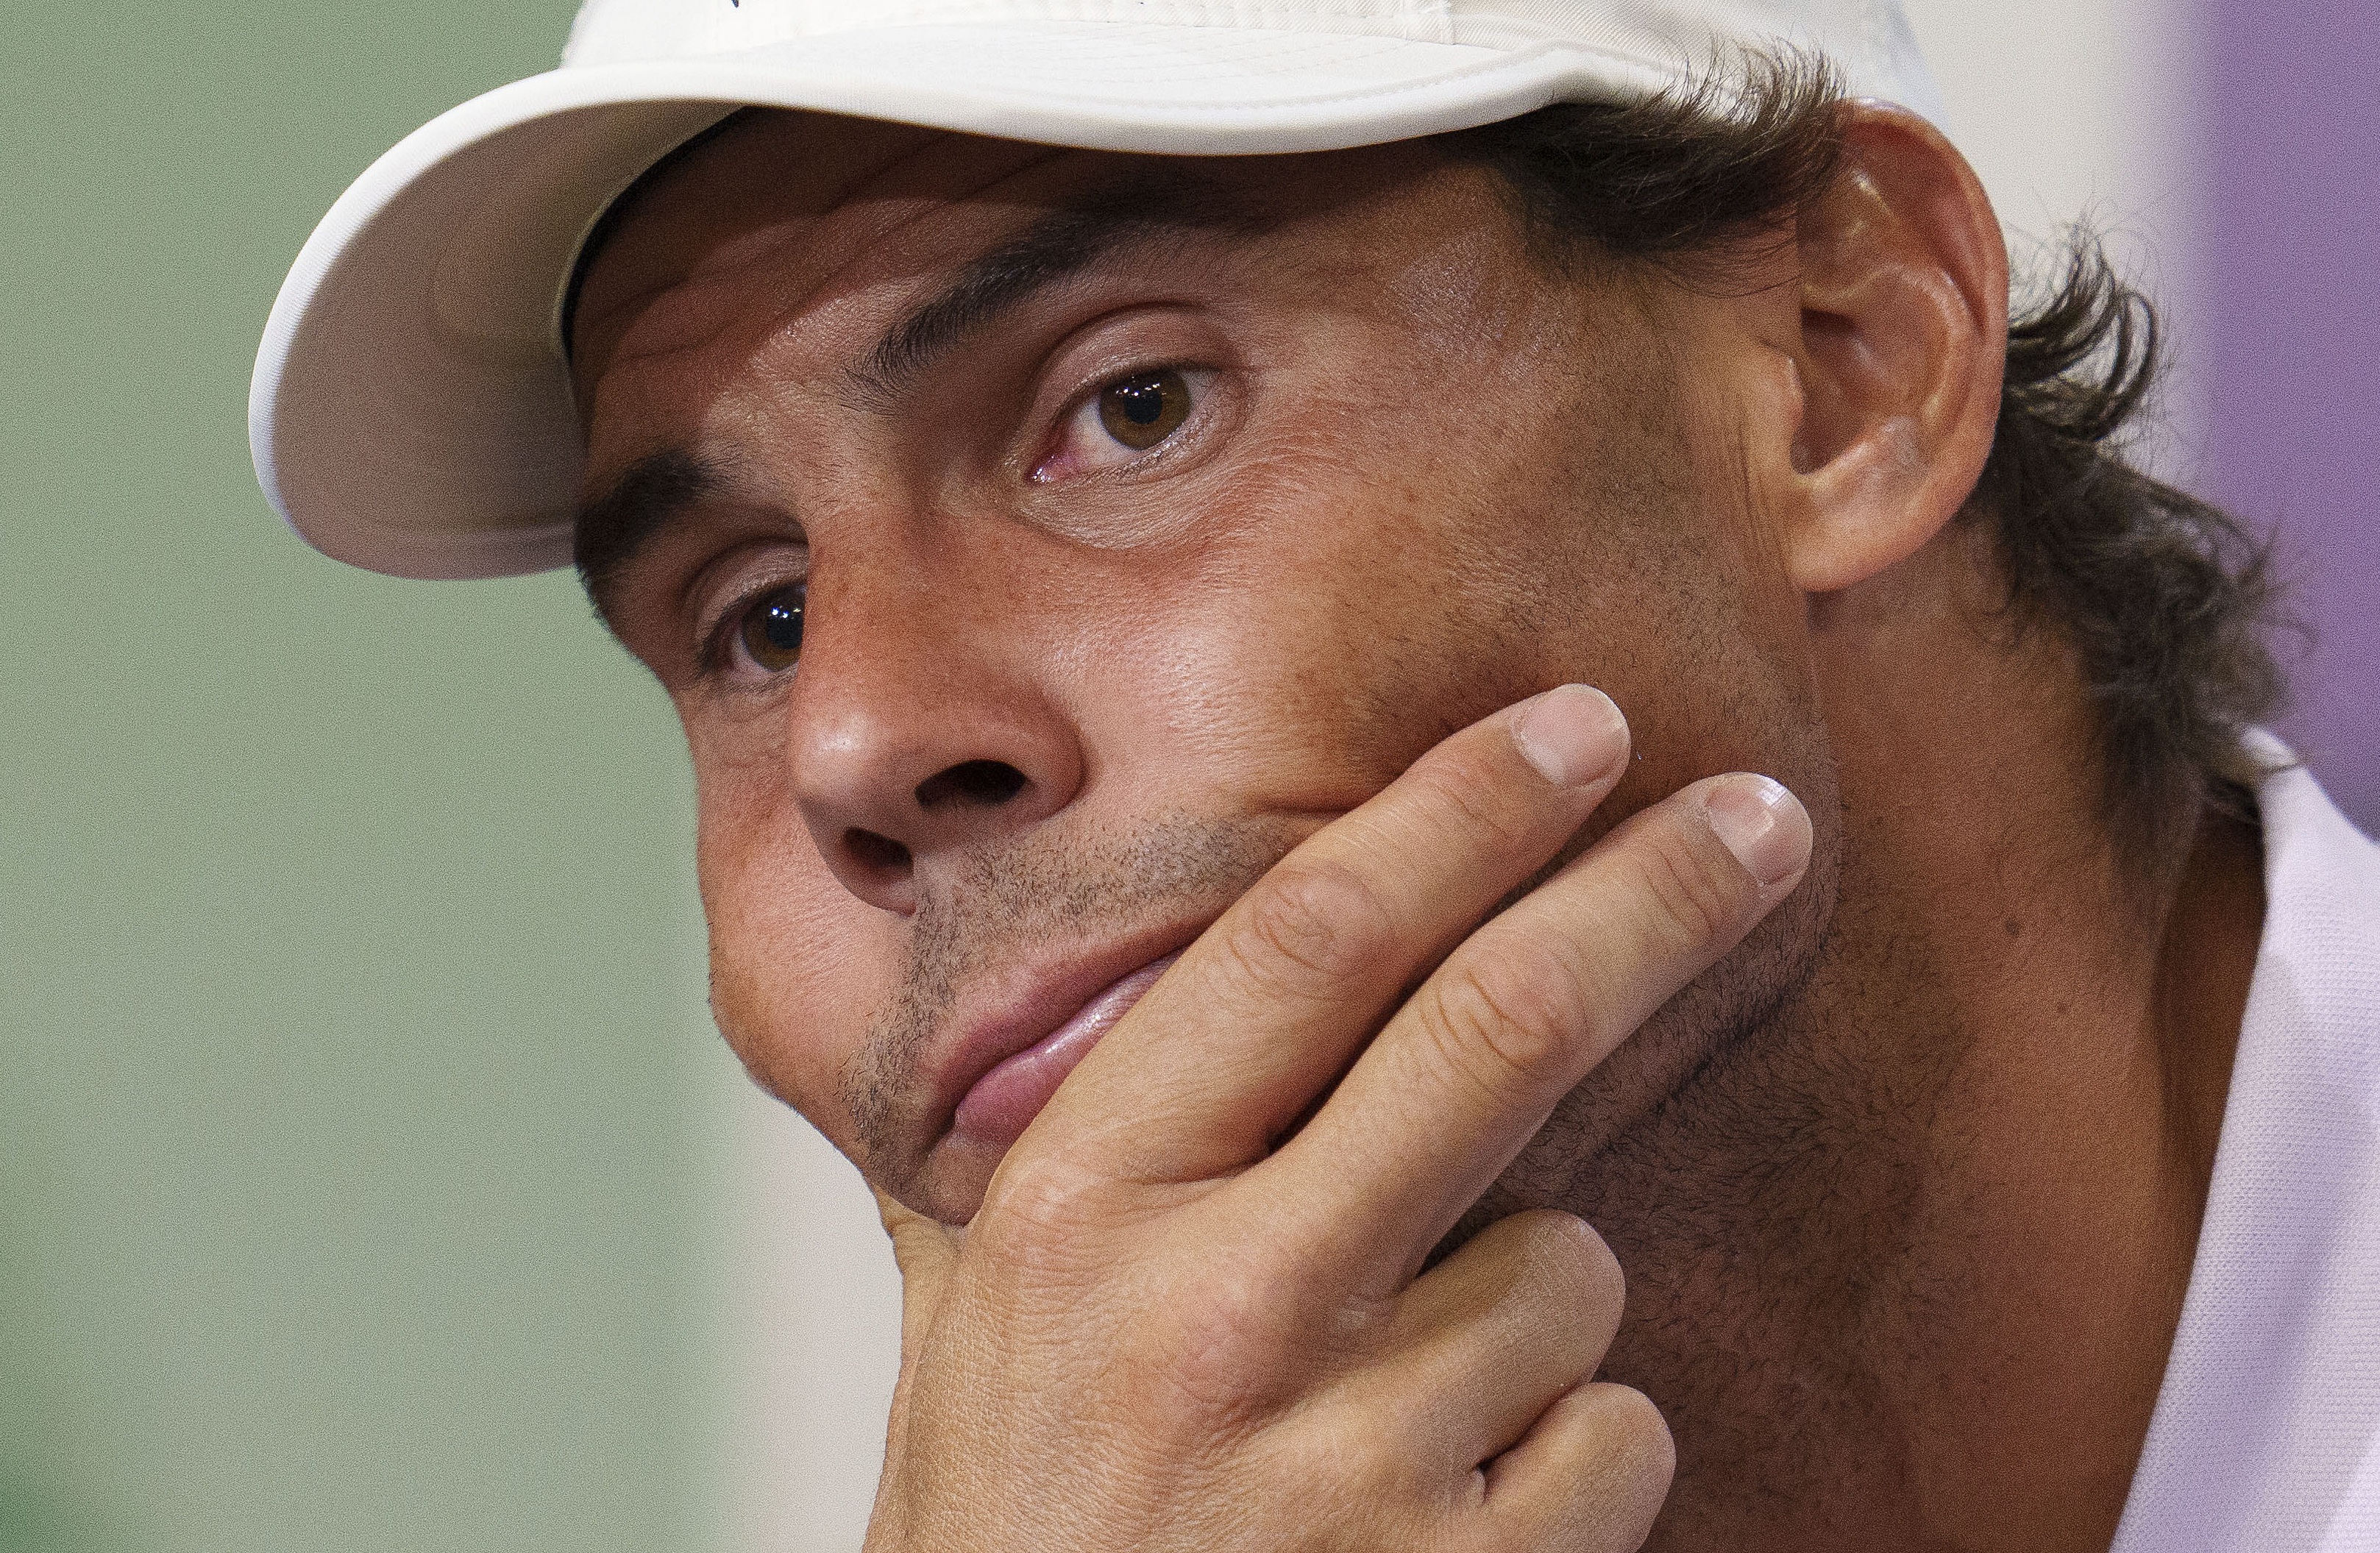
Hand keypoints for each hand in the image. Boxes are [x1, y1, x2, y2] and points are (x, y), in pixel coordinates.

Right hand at [864, 686, 1811, 1551]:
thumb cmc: (1012, 1539)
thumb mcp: (958, 1334)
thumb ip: (999, 1156)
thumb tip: (1007, 989)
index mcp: (1082, 1210)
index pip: (1303, 945)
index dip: (1459, 811)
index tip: (1573, 729)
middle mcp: (1215, 1310)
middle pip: (1498, 1033)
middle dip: (1655, 894)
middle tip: (1761, 819)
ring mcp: (1349, 1461)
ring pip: (1573, 1270)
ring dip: (1535, 1301)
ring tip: (1395, 1406)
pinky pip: (1618, 1433)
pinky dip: (1570, 1449)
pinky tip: (1443, 1517)